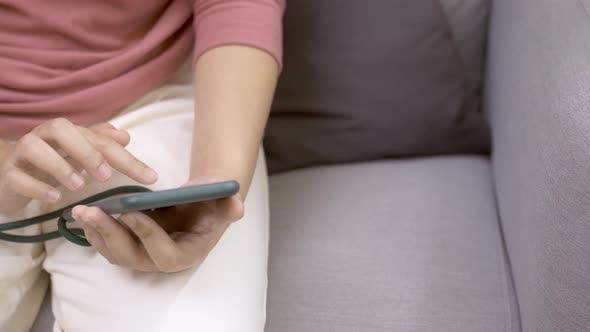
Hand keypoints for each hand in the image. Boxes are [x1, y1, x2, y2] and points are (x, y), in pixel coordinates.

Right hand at [0, 118, 157, 212]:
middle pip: (63, 130)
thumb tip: (126, 136)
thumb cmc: (50, 161)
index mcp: (68, 132)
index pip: (102, 140)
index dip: (127, 158)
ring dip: (59, 166)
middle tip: (105, 176)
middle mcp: (44, 136)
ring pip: (35, 148)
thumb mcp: (79, 153)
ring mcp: (22, 153)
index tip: (150, 177)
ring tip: (78, 185)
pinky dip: (36, 186)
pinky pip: (16, 175)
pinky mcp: (7, 173)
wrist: (8, 171)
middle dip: (87, 151)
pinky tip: (54, 197)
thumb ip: (102, 144)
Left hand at [72, 176, 243, 271]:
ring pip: (114, 254)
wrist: (199, 201)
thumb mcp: (222, 198)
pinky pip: (107, 246)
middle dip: (110, 234)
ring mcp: (144, 257)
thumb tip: (236, 208)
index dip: (147, 234)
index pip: (164, 253)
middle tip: (92, 211)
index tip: (130, 211)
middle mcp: (163, 261)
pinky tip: (84, 213)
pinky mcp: (131, 248)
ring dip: (96, 233)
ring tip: (82, 211)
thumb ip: (229, 204)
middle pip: (132, 257)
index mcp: (188, 253)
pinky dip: (94, 231)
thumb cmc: (211, 200)